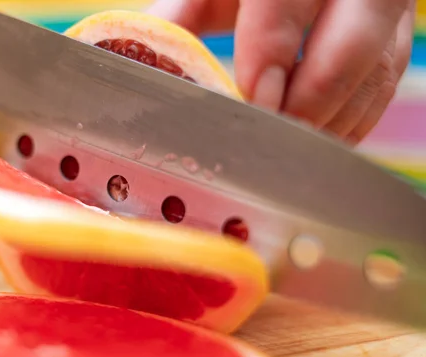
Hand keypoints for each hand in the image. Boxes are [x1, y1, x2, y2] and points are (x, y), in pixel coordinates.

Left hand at [147, 0, 415, 143]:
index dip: (267, 60)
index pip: (285, 6)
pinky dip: (348, 126)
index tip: (248, 110)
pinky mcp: (395, 45)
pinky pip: (381, 93)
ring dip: (329, 125)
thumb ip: (185, 14)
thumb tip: (145, 57)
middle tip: (269, 148)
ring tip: (287, 158)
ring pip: (373, 78)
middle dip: (308, 105)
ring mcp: (386, 18)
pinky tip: (313, 147)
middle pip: (348, 49)